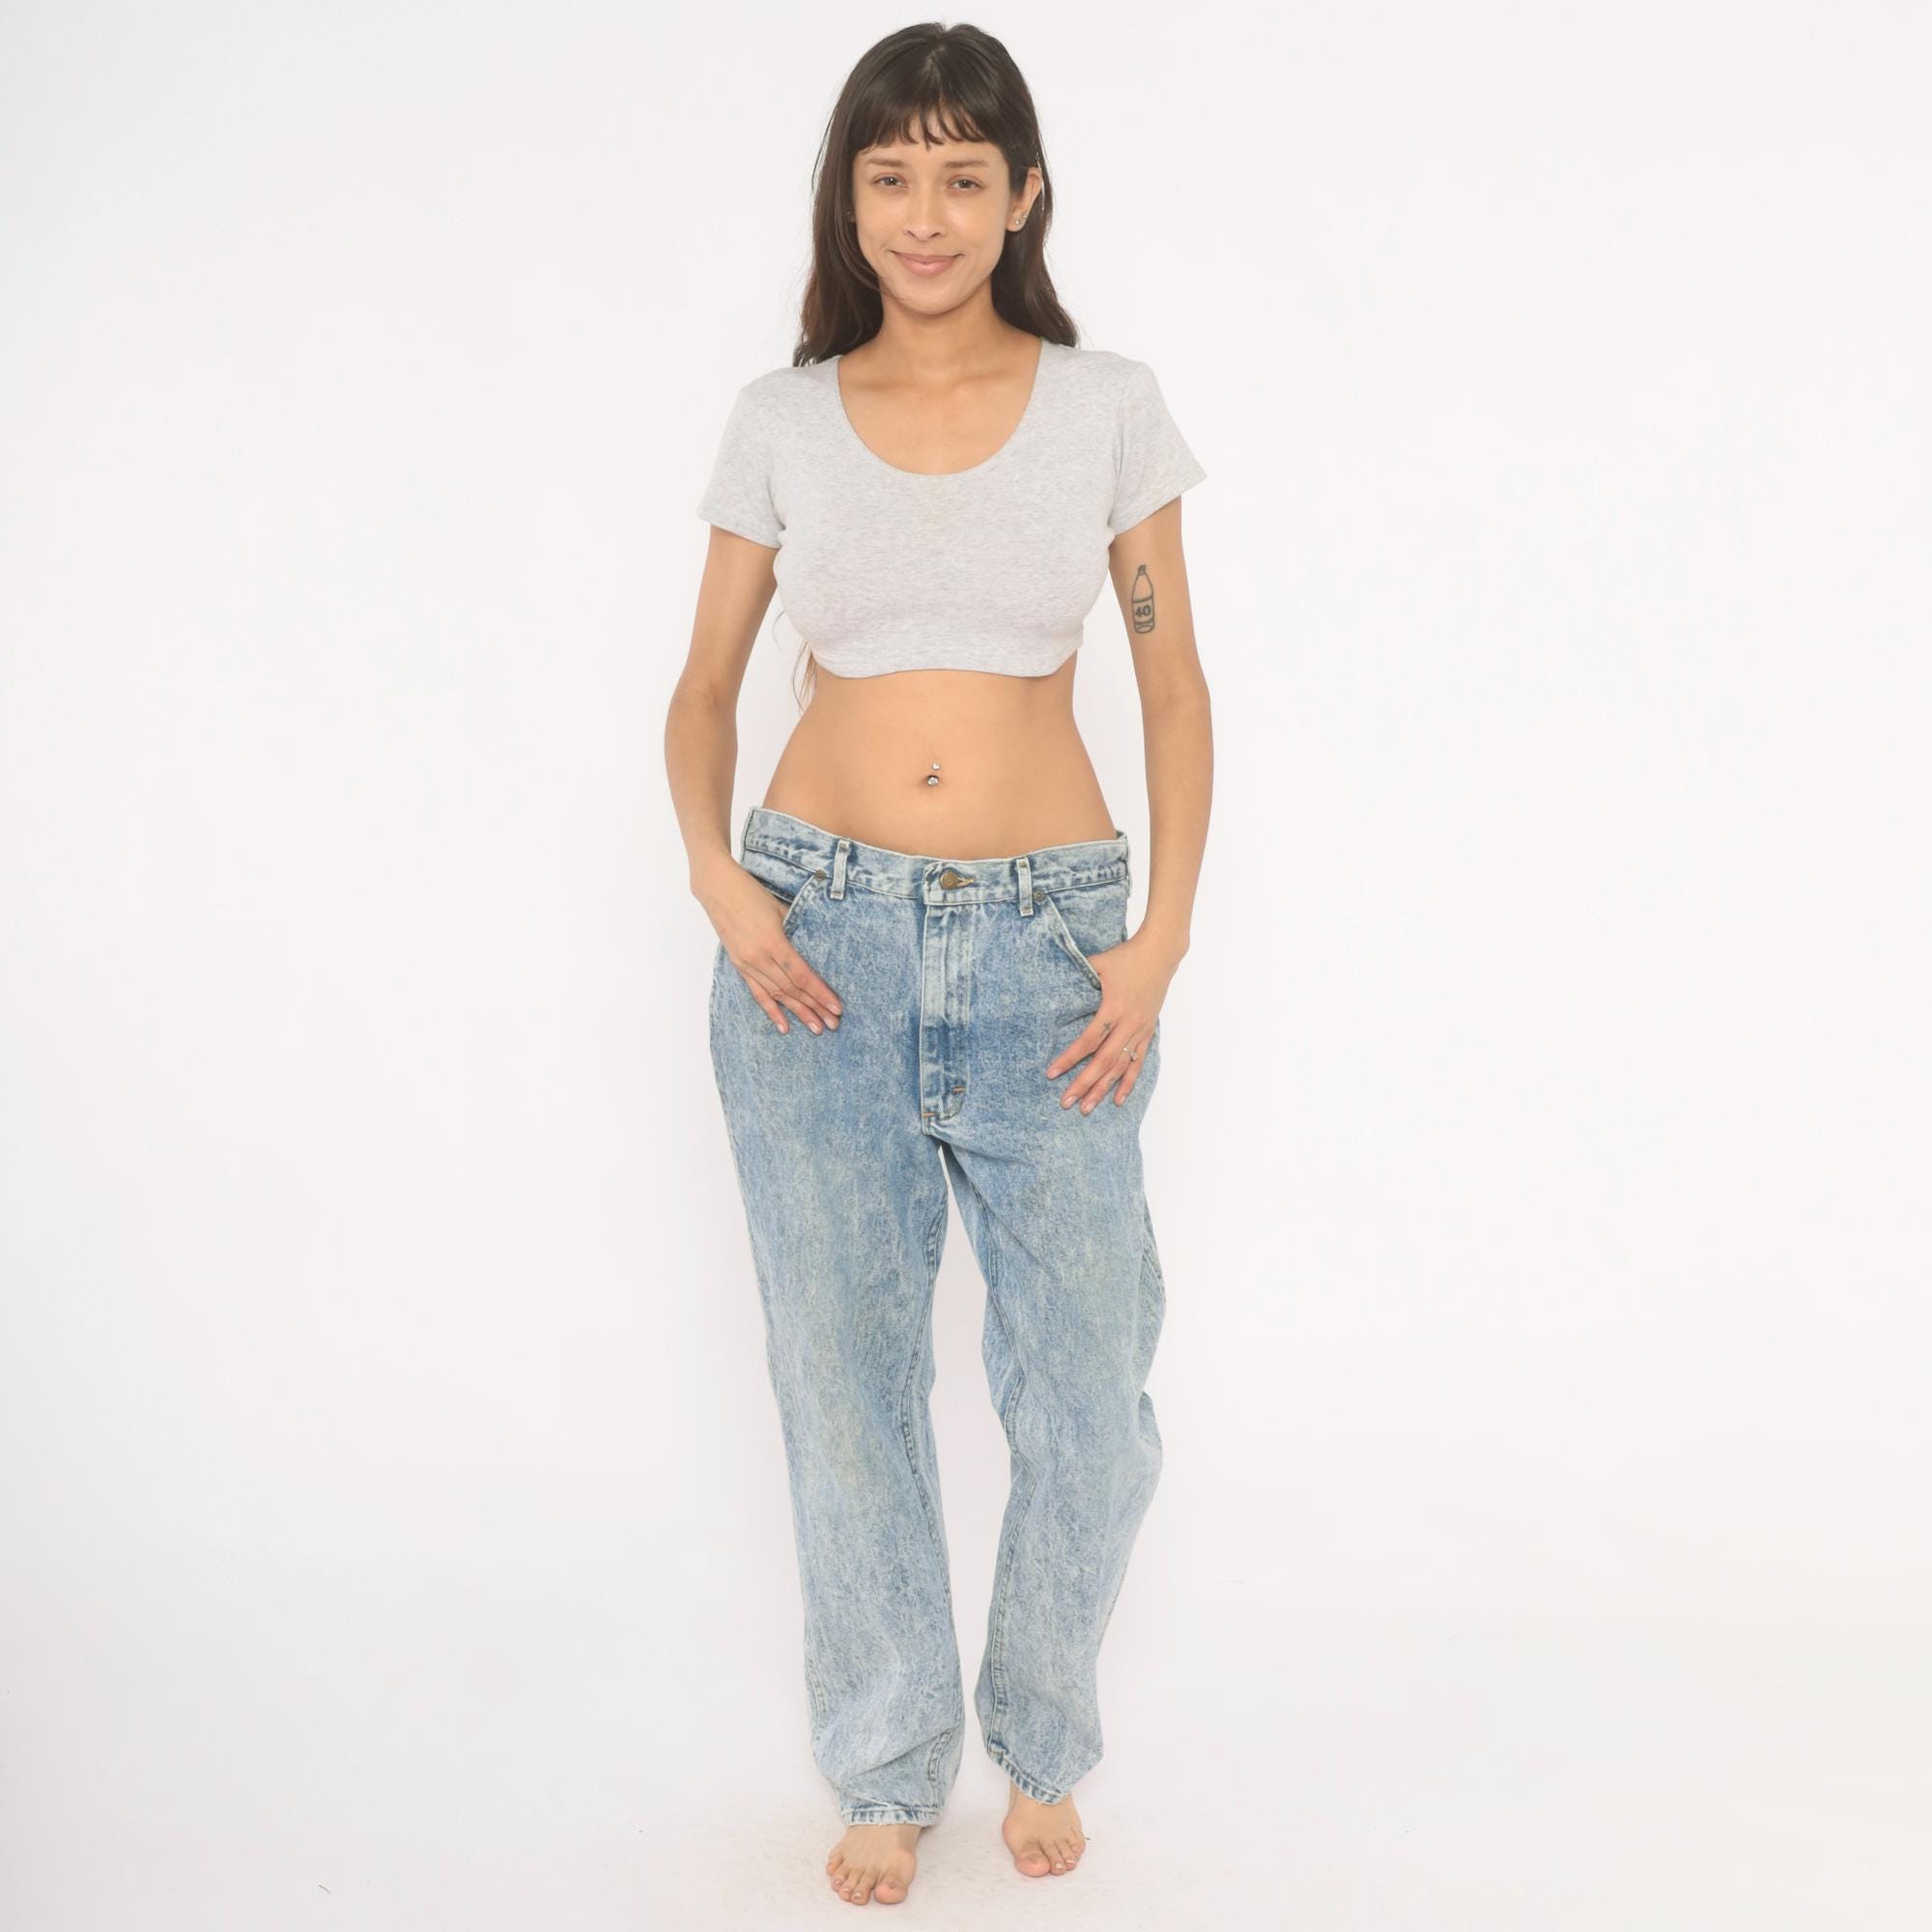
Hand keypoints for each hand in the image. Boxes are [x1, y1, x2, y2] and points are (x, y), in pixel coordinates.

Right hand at [701, 863, 842, 1035]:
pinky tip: (783, 1027)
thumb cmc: (752, 893)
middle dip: (815, 1008)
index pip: (802, 975)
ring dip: (798, 1013)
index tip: (836, 1007)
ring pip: (777, 995)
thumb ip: (796, 933)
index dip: (820, 993)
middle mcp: (759, 958)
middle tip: (833, 1024)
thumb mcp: (780, 909)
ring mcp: (747, 964)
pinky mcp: (739, 966)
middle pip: (792, 989)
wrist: (718, 889)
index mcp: (773, 942)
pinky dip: (771, 1011)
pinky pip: (757, 993)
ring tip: (816, 1027)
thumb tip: (814, 953)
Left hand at [1047, 930, 1174, 1111]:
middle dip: (1084, 1084)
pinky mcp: (1147, 1032)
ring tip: (1087, 1108)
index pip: (1089, 1040)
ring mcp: (1140, 1030)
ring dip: (1103, 1089)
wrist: (1160, 954)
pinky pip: (1137, 1062)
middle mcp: (1129, 1023)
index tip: (1052, 1073)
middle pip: (1104, 1061)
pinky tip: (1118, 1100)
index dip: (1070, 1058)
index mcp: (1114, 1007)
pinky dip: (1128, 1082)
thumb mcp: (1098, 963)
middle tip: (1066, 1102)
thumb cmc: (1125, 956)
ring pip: (1120, 1067)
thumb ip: (1076, 975)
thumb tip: (1047, 983)